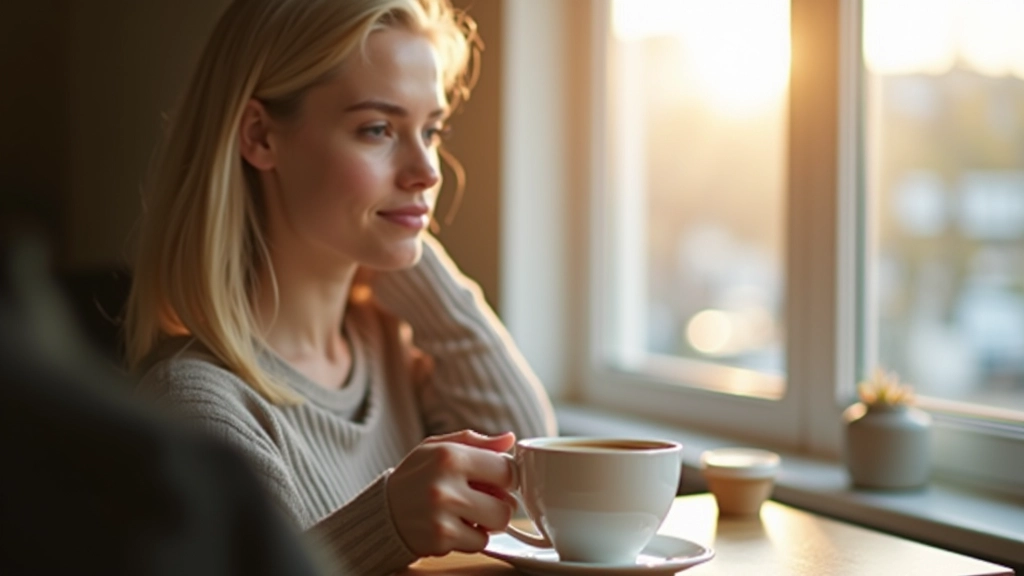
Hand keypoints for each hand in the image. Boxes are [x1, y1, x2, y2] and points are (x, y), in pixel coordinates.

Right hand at [386, 430, 516, 556]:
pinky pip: (480, 542)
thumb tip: (509, 440)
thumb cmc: (415, 475)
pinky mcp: (441, 541)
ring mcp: (443, 517)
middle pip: (507, 503)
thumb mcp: (437, 447)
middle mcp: (446, 487)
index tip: (498, 479)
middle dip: (500, 502)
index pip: (506, 469)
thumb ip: (475, 442)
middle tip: (483, 498)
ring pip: (497, 524)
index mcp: (449, 456)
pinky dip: (473, 537)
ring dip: (489, 521)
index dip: (507, 476)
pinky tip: (455, 526)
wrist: (382, 511)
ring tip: (469, 512)